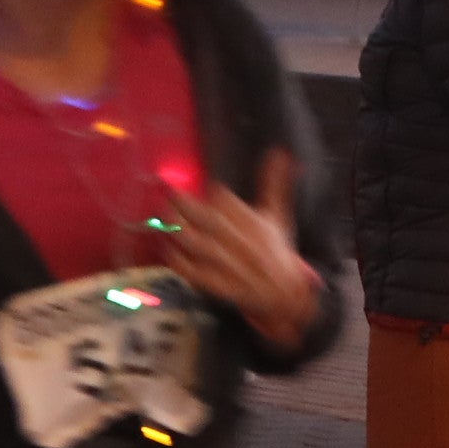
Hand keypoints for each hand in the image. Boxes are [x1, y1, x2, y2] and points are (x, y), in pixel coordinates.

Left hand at [167, 152, 322, 348]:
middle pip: (211, 221)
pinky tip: (166, 248)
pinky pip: (196, 273)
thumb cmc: (276, 249)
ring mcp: (231, 266)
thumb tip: (279, 152)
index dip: (215, 193)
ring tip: (162, 216)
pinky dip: (180, 262)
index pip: (233, 204)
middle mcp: (243, 245)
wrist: (285, 295)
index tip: (203, 184)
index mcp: (257, 225)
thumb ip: (274, 183)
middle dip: (187, 205)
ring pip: (201, 245)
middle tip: (168, 191)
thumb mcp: (277, 215)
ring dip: (179, 230)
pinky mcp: (220, 285)